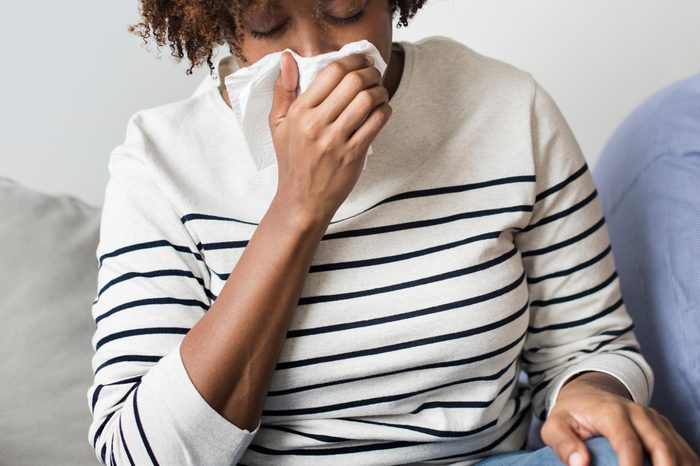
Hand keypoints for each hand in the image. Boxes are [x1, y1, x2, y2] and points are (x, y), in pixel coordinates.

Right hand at [269, 51, 391, 221]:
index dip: (352, 60)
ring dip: (380, 91)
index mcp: (299, 112)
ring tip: (380, 92)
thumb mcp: (278, 125)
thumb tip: (287, 58)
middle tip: (374, 74)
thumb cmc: (291, 161)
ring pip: (368, 100)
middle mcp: (316, 125)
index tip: (361, 61)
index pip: (331, 73)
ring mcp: (336, 140)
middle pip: (353, 82)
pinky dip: (384, 111)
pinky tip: (382, 111)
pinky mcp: (353, 154)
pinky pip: (377, 122)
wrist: (302, 200)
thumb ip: (283, 90)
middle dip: (370, 73)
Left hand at [541, 371, 698, 465]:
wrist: (588, 392)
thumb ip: (563, 443)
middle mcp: (638, 413)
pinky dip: (685, 464)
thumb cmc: (570, 413)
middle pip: (661, 447)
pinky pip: (683, 449)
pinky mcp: (664, 427)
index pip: (628, 444)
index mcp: (611, 412)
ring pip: (677, 449)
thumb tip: (580, 463)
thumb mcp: (555, 425)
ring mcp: (654, 419)